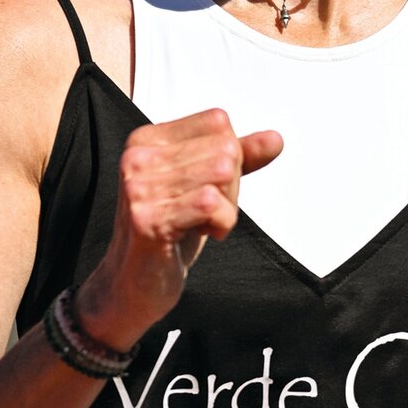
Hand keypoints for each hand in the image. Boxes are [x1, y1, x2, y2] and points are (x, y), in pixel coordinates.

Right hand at [78, 109, 282, 347]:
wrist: (133, 285)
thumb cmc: (169, 233)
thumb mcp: (206, 186)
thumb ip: (240, 158)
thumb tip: (275, 139)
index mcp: (148, 139)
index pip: (218, 123)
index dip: (231, 157)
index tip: (207, 186)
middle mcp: (138, 157)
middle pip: (225, 149)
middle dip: (231, 187)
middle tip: (206, 212)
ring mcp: (139, 187)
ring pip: (222, 173)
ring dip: (227, 207)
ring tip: (202, 222)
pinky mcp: (147, 218)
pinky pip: (211, 203)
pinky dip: (222, 222)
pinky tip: (204, 233)